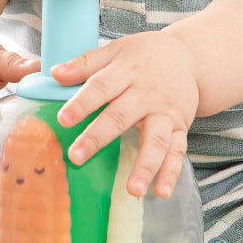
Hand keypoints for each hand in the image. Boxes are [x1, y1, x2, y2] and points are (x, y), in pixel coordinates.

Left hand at [50, 31, 199, 199]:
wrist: (189, 56)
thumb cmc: (145, 55)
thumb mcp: (116, 50)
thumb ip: (86, 63)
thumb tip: (54, 73)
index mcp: (127, 72)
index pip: (101, 87)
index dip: (82, 103)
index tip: (64, 119)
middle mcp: (147, 94)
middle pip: (122, 116)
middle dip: (99, 137)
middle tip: (77, 157)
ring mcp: (166, 113)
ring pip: (155, 140)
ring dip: (145, 165)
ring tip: (132, 190)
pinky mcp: (180, 127)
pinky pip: (177, 152)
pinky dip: (171, 173)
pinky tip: (161, 192)